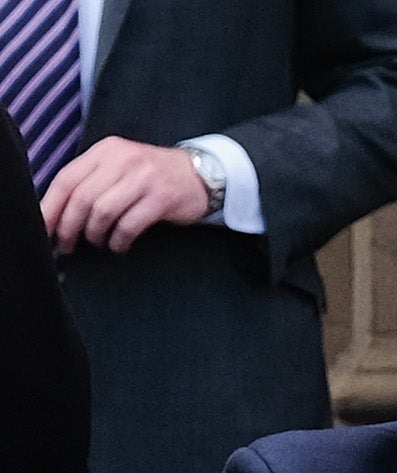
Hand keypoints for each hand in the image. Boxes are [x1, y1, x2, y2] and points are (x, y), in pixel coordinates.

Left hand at [43, 138, 210, 253]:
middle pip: (82, 197)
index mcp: (104, 152)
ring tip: (98, 243)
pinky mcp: (161, 198)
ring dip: (95, 234)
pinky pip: (129, 224)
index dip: (51, 206)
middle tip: (67, 245)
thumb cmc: (154, 176)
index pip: (67, 178)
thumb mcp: (120, 166)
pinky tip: (119, 245)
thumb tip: (61, 210)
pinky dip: (119, 239)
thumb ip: (94, 179)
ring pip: (103, 211)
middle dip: (70, 226)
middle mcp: (121, 160)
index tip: (44, 228)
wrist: (201, 175)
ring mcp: (142, 179)